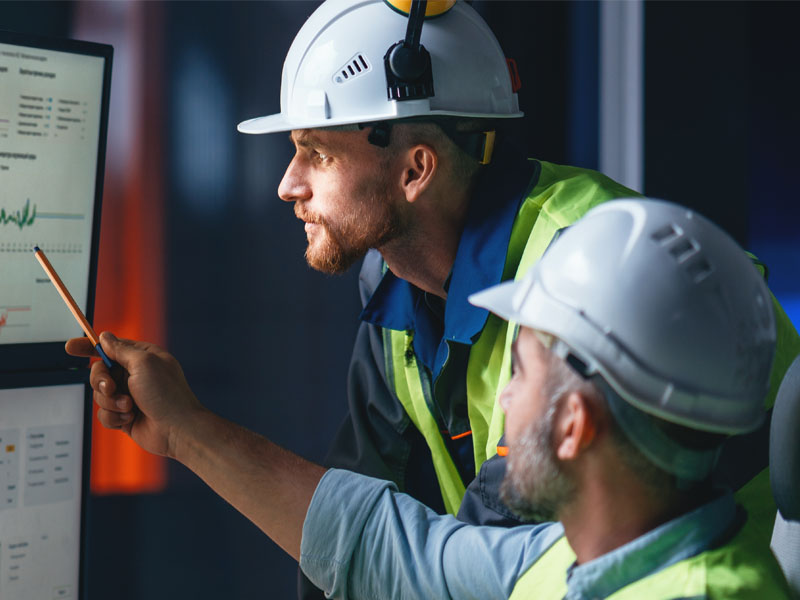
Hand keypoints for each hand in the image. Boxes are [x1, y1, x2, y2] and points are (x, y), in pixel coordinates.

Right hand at [65, 331, 203, 457]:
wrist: (177, 429)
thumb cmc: (166, 394)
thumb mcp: (143, 363)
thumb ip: (121, 350)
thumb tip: (105, 336)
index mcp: (142, 357)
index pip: (110, 347)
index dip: (89, 347)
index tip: (70, 347)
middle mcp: (135, 375)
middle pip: (99, 372)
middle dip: (101, 380)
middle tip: (111, 387)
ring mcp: (129, 396)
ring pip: (99, 395)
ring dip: (111, 402)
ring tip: (130, 407)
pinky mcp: (125, 416)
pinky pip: (104, 414)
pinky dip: (114, 417)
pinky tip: (130, 419)